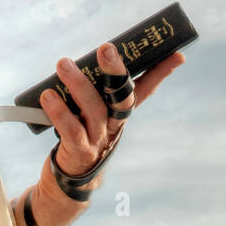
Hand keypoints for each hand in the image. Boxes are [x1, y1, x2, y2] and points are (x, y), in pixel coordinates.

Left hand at [40, 43, 185, 182]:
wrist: (70, 178)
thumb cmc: (80, 133)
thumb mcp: (90, 110)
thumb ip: (90, 89)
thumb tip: (80, 57)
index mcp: (121, 112)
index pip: (145, 89)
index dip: (161, 72)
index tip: (177, 54)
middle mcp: (114, 124)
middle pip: (121, 96)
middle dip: (116, 71)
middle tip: (106, 47)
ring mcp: (99, 138)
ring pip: (93, 109)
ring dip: (78, 84)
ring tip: (64, 63)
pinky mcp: (80, 151)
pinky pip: (71, 129)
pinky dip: (58, 111)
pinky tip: (48, 95)